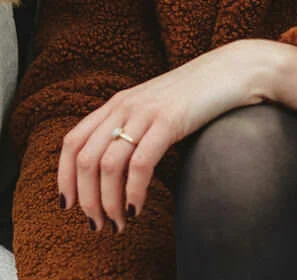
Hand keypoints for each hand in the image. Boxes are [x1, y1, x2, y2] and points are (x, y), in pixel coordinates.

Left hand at [56, 39, 296, 232]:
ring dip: (108, 202)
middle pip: (85, 159)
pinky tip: (138, 209)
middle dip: (87, 199)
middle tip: (98, 226)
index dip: (64, 176)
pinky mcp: (169, 121)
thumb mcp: (154, 111)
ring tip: (119, 225)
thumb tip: (119, 172)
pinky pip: (140, 162)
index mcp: (115, 105)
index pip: (72, 142)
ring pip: (108, 165)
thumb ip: (134, 132)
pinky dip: (134, 192)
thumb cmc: (195, 97)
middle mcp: (123, 107)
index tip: (68, 206)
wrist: (232, 70)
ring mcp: (144, 113)